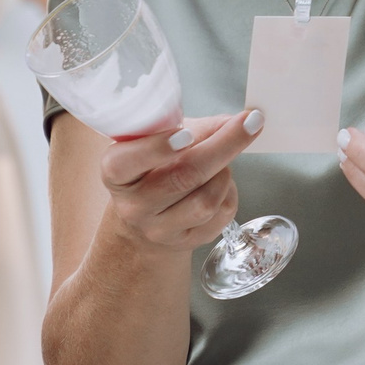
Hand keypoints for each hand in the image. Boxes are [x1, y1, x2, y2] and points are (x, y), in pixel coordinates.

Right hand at [96, 109, 261, 253]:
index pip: (126, 163)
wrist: (147, 218)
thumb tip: (236, 121)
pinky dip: (230, 191)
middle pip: (182, 178)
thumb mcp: (161, 140)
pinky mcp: (186, 242)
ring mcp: (159, 229)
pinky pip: (222, 214)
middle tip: (248, 123)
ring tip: (220, 162)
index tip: (186, 134)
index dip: (156, 148)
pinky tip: (220, 183)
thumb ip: (193, 129)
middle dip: (222, 146)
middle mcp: (133, 206)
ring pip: (207, 200)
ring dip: (224, 173)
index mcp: (116, 173)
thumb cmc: (156, 167)